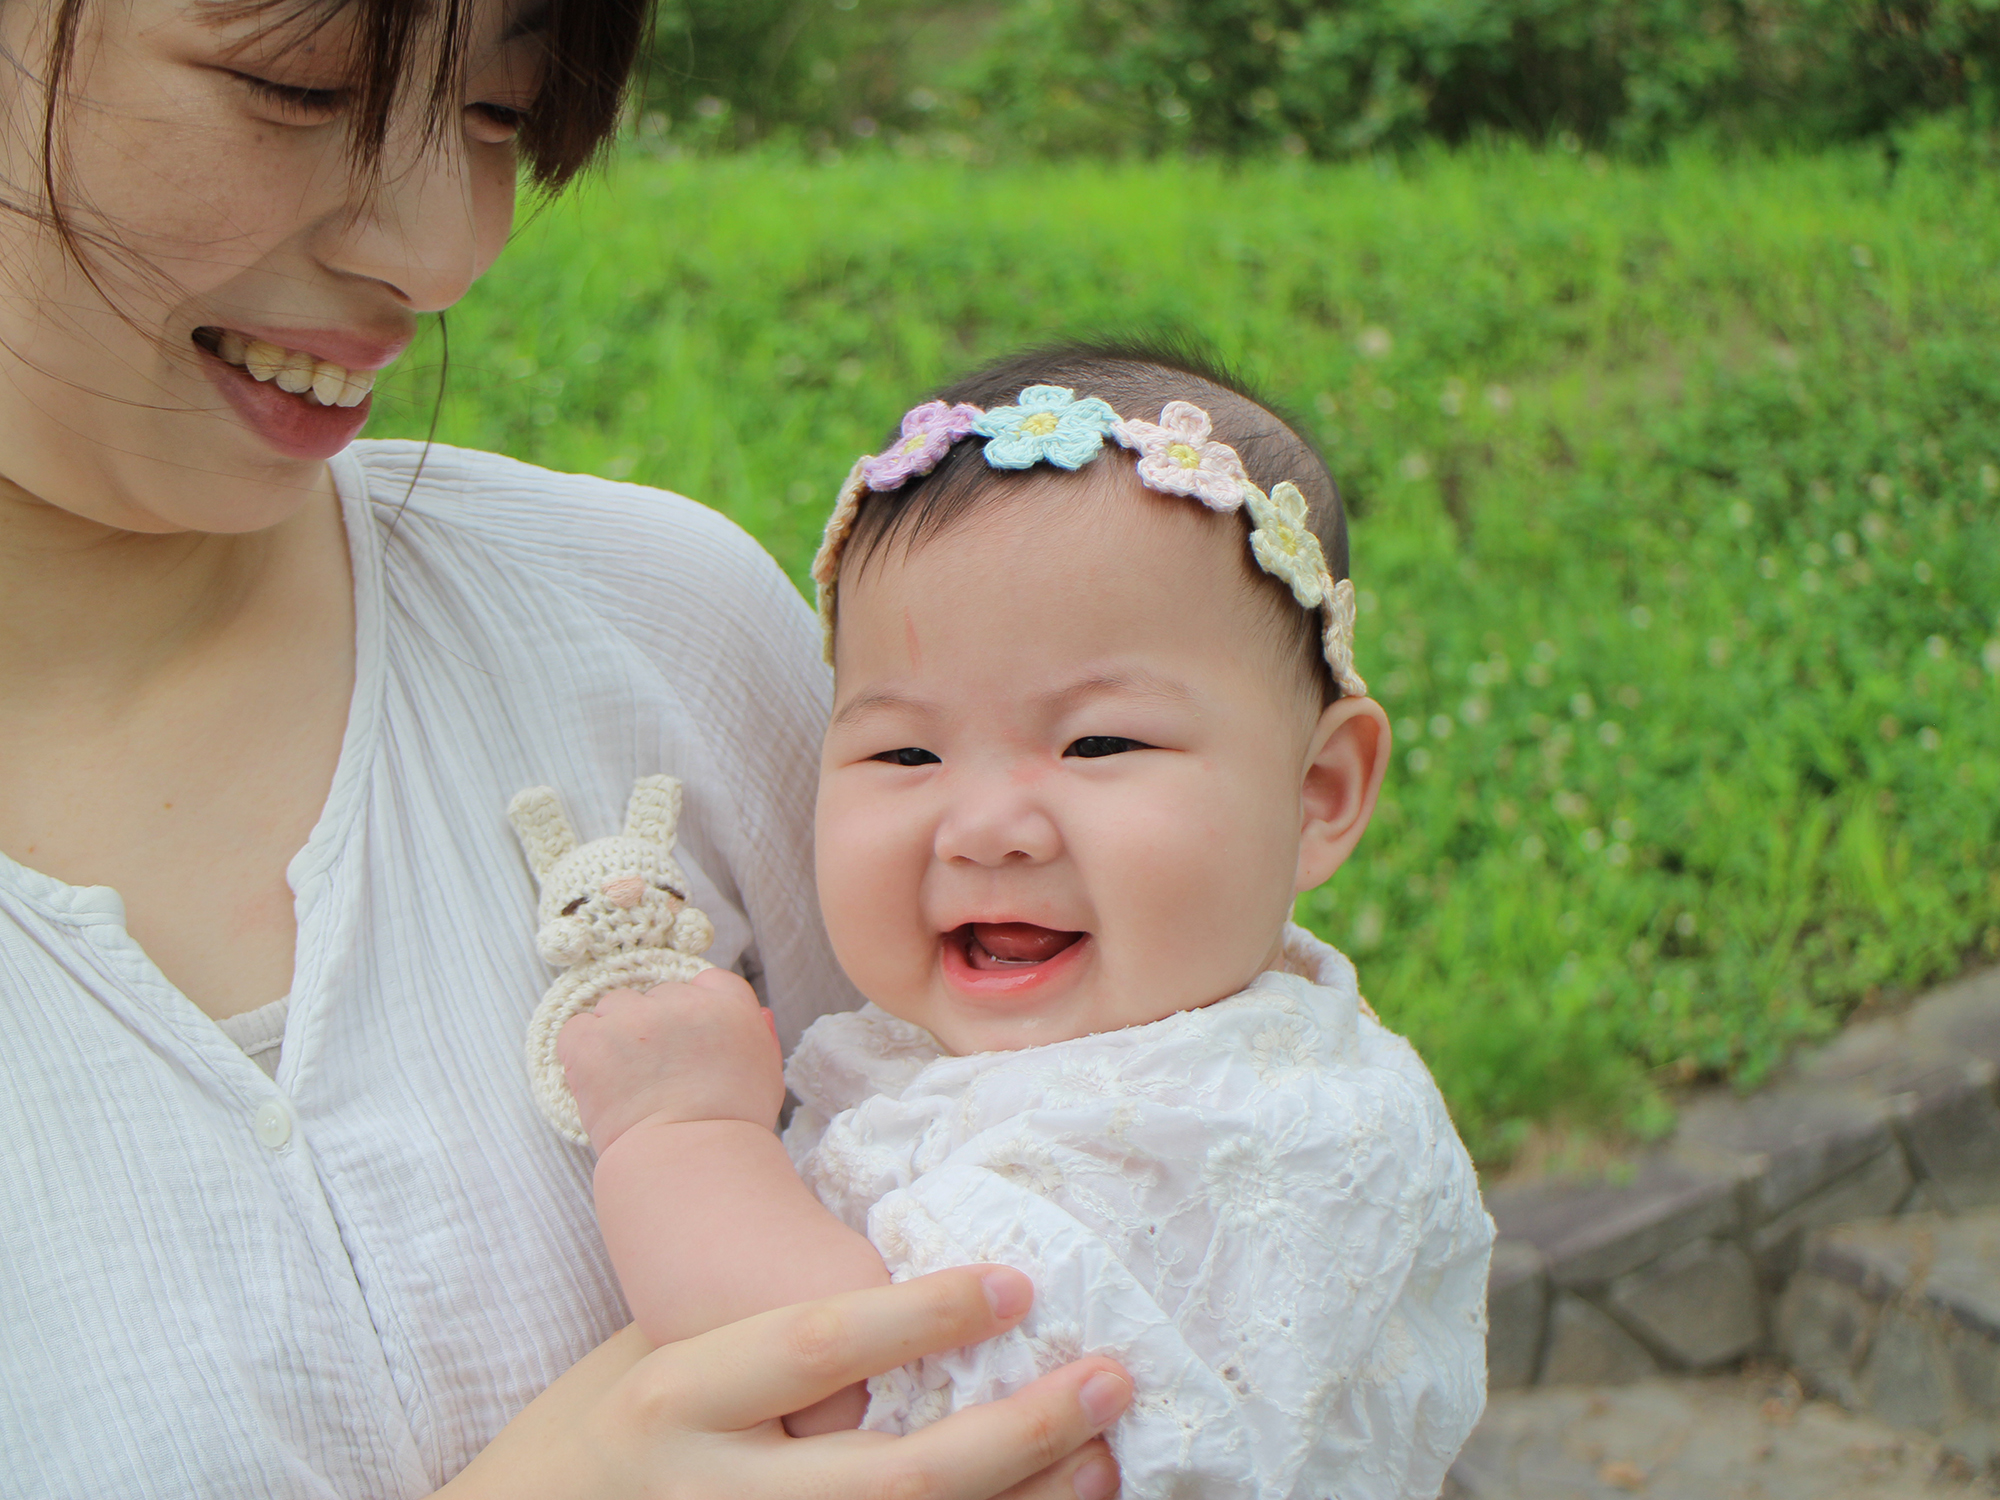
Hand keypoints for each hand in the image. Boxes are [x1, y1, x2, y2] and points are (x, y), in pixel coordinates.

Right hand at [438, 1265, 1129, 1499]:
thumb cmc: (599, 1431)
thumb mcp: (654, 1352)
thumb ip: (759, 1331)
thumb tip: (908, 1276)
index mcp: (673, 1403)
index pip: (810, 1349)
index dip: (920, 1316)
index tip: (1017, 1282)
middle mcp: (706, 1499)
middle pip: (887, 1485)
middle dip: (1012, 1436)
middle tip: (1106, 1377)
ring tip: (1100, 1459)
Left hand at [558, 968, 783, 1151]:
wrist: (692, 1163)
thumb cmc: (733, 1127)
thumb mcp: (766, 1074)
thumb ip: (759, 1036)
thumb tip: (756, 1014)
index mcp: (728, 1005)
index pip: (705, 982)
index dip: (692, 1011)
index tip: (686, 1043)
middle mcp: (681, 1002)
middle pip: (656, 995)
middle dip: (652, 1027)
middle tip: (656, 1074)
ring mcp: (634, 1019)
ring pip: (614, 1007)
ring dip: (616, 1035)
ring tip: (627, 1082)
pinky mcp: (593, 1042)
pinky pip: (576, 1030)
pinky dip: (581, 1053)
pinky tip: (600, 1084)